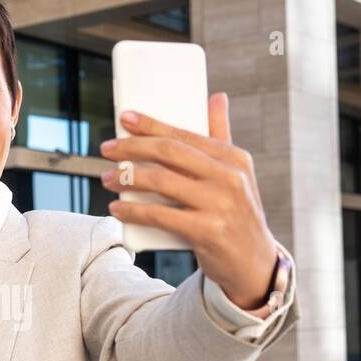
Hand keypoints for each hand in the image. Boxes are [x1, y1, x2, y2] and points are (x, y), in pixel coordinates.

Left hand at [99, 93, 277, 309]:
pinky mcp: (208, 232)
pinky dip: (134, 211)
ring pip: (162, 182)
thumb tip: (216, 96)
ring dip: (128, 178)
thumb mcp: (236, 174)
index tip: (124, 118)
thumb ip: (222, 136)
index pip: (185, 134)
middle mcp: (230, 177)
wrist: (253, 263)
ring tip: (107, 178)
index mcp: (234, 157)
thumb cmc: (235, 213)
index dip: (151, 125)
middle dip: (132, 147)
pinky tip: (117, 207)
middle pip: (170, 153)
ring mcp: (220, 205)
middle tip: (106, 149)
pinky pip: (161, 215)